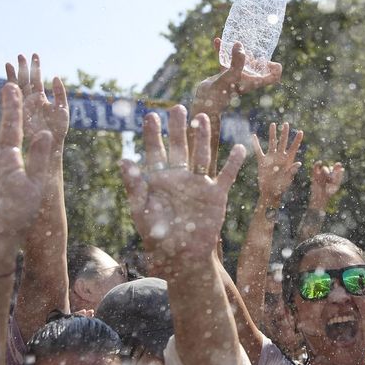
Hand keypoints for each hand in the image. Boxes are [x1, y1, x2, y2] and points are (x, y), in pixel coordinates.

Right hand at [5, 53, 69, 152]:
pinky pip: (13, 99)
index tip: (34, 54)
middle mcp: (30, 100)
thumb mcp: (62, 108)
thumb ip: (60, 93)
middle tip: (20, 55)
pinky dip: (9, 90)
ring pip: (16, 88)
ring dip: (13, 76)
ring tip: (9, 63)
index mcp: (40, 98)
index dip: (35, 67)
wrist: (51, 143)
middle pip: (24, 81)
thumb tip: (56, 76)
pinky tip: (7, 81)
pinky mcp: (18, 112)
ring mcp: (23, 105)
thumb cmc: (58, 128)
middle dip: (22, 68)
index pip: (36, 79)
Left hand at [121, 105, 245, 260]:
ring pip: (202, 155)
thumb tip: (124, 161)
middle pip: (179, 147)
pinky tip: (240, 148)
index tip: (151, 115)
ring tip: (201, 119)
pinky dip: (234, 163)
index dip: (152, 134)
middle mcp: (179, 178)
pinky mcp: (216, 195)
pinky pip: (227, 176)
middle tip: (177, 107)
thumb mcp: (142, 211)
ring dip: (202, 138)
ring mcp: (198, 184)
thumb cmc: (158, 237)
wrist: (182, 256)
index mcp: (159, 180)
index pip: (155, 151)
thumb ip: (135, 186)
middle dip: (177, 128)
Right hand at [194, 39, 282, 112]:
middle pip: (259, 68)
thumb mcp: (231, 75)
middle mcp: (247, 79)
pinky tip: (217, 41)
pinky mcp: (224, 74)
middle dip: (257, 57)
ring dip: (240, 52)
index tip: (270, 60)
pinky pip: (225, 60)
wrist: (203, 102)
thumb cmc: (219, 93)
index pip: (273, 78)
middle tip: (252, 50)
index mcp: (254, 82)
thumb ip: (237, 61)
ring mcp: (236, 76)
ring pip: (243, 62)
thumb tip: (239, 44)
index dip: (275, 69)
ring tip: (236, 43)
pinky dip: (222, 51)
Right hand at [252, 122, 302, 203]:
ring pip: (272, 143)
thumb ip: (292, 171)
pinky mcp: (262, 161)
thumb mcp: (288, 179)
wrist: (270, 192)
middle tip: (286, 123)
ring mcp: (271, 158)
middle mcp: (280, 157)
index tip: (300, 131)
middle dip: (284, 133)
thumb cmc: (281, 187)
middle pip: (283, 142)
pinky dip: (255, 144)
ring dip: (272, 134)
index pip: (294, 148)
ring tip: (273, 124)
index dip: (297, 140)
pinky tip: (253, 136)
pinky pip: (258, 151)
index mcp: (288, 160)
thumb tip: (298, 163)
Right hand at [308, 161, 344, 208]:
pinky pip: (316, 167)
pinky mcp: (315, 175)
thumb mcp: (335, 186)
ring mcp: (321, 175)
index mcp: (334, 178)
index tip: (338, 164)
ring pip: (324, 168)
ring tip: (326, 178)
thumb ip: (338, 177)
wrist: (319, 198)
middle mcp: (328, 175)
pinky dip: (317, 164)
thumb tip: (342, 168)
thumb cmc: (328, 193)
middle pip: (331, 168)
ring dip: (326, 171)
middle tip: (332, 176)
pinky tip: (320, 162)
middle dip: (331, 170)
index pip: (337, 170)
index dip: (337, 167)